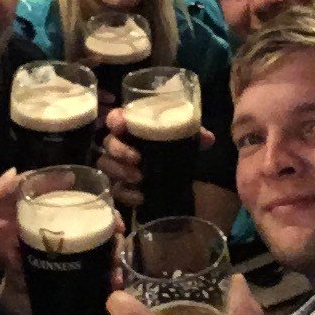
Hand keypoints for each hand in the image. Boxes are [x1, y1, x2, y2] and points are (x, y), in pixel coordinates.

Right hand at [96, 108, 216, 209]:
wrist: (174, 173)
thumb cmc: (172, 146)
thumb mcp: (185, 138)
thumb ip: (194, 134)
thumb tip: (207, 139)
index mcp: (133, 126)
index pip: (115, 118)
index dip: (114, 120)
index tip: (121, 126)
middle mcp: (121, 143)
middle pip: (108, 143)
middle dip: (120, 150)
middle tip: (137, 158)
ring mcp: (117, 165)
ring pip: (106, 166)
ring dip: (120, 171)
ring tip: (139, 178)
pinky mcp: (120, 185)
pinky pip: (116, 189)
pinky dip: (127, 194)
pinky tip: (140, 196)